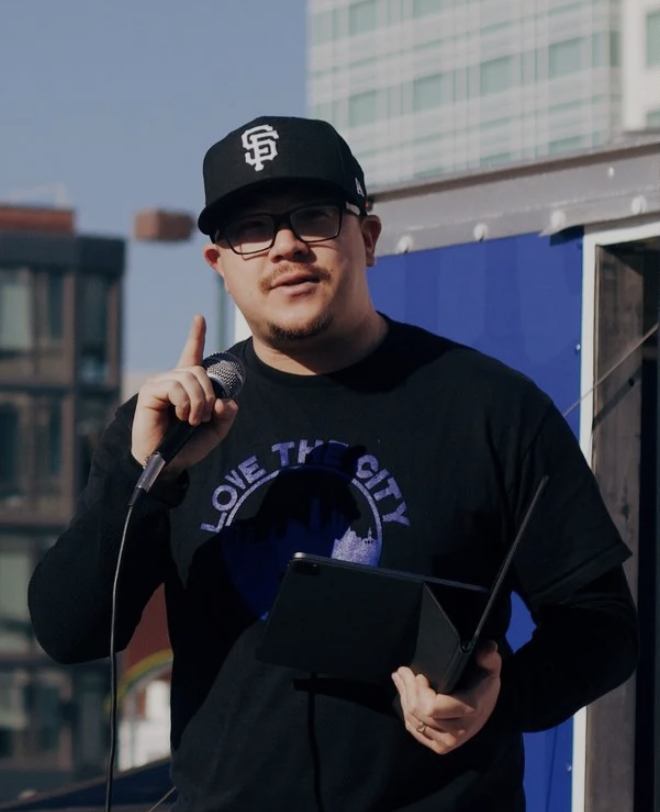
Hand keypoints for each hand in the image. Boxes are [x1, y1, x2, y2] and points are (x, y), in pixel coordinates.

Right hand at [131, 315, 238, 476]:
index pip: (191, 354)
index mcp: (187, 386)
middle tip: (205, 417)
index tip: (199, 318)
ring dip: (198, 402)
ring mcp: (159, 384)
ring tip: (193, 420)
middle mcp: (172, 380)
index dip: (196, 336)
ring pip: (190, 377)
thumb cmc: (187, 446)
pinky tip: (182, 417)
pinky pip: (176, 386)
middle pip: (199, 370)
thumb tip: (224, 400)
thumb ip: (227, 414)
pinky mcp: (149, 392)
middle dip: (209, 395)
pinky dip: (185, 403)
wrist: (167, 463)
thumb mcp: (216, 430)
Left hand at [391, 641, 501, 754]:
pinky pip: (416, 732)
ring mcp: (449, 742)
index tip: (419, 674)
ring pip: (414, 722)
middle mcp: (459, 730)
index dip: (419, 691)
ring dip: (404, 698)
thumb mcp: (490, 666)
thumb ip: (488, 656)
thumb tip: (487, 647)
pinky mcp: (441, 746)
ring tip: (400, 679)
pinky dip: (407, 714)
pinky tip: (404, 697)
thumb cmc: (484, 681)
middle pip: (419, 712)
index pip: (431, 707)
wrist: (486, 704)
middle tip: (402, 671)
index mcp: (469, 710)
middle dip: (407, 689)